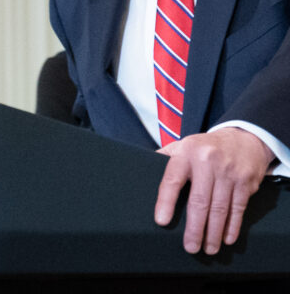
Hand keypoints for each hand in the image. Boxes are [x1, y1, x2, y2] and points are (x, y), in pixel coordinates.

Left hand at [154, 127, 274, 254]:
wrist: (243, 138)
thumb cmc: (205, 147)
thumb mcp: (183, 145)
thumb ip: (166, 157)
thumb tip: (142, 171)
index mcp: (186, 153)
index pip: (172, 179)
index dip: (166, 201)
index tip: (161, 221)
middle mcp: (207, 162)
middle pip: (199, 201)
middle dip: (195, 228)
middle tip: (190, 247)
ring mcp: (228, 172)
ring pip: (220, 209)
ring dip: (214, 233)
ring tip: (208, 248)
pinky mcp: (245, 182)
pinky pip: (238, 208)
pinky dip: (232, 226)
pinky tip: (226, 238)